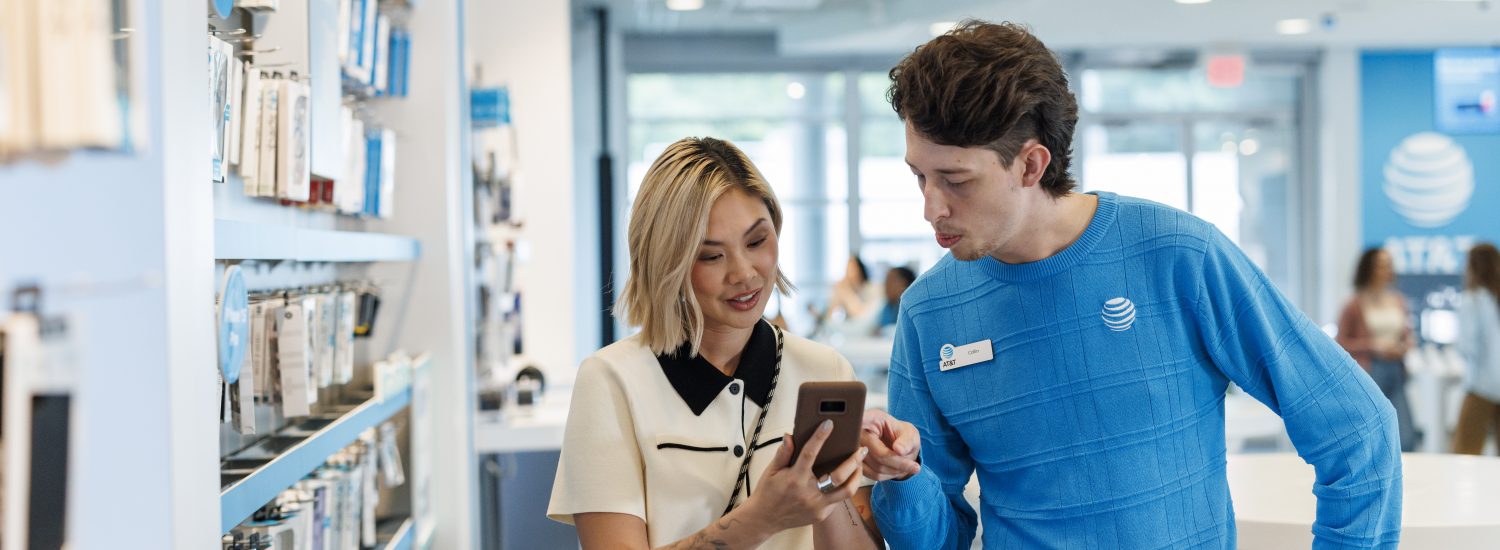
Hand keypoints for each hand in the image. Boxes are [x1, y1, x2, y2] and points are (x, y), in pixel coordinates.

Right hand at [742, 420, 865, 532]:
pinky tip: (844, 480)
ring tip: (859, 466)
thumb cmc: (767, 493)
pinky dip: (842, 488)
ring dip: (856, 477)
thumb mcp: (771, 470)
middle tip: (861, 450)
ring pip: (846, 492)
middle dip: (853, 461)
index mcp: (795, 478)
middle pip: (839, 476)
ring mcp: (817, 506)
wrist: (764, 519)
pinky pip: (837, 501)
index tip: (829, 424)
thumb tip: (790, 436)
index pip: (810, 453)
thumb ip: (783, 453)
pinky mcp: (821, 515)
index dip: (820, 437)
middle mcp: (808, 493)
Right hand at [861, 409, 920, 480]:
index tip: (887, 446)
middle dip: (896, 462)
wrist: (899, 448)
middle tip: (914, 466)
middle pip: (873, 452)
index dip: (868, 435)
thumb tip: (899, 450)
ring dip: (893, 470)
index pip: (863, 424)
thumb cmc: (902, 436)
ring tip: (906, 467)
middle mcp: (858, 433)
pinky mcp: (857, 463)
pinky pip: (871, 474)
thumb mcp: (910, 434)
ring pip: (873, 466)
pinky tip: (896, 470)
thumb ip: (907, 441)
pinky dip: (886, 475)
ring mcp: (855, 449)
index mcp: (870, 419)